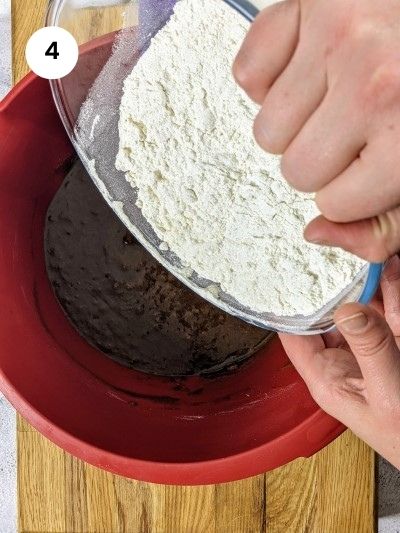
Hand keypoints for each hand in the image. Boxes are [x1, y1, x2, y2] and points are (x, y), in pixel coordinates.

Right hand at [233, 0, 399, 261]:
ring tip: (332, 93)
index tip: (370, 162)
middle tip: (351, 127)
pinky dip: (268, 78)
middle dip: (320, 158)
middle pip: (296, 171)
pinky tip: (306, 69)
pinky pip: (247, 73)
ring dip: (294, 121)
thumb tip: (321, 233)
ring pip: (266, 131)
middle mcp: (371, 85)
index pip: (335, 204)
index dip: (352, 189)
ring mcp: (335, 38)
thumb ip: (387, 222)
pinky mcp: (305, 4)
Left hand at [280, 256, 399, 467]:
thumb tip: (347, 310)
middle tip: (331, 250)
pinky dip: (391, 289)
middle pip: (327, 311)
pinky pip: (388, 308)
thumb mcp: (387, 393)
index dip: (287, 303)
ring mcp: (369, 346)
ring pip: (359, 304)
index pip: (294, 333)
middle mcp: (342, 357)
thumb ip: (370, 349)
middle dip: (331, 283)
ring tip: (365, 255)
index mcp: (325, 376)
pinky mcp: (393, 340)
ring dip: (364, 281)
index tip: (286, 272)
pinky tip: (391, 271)